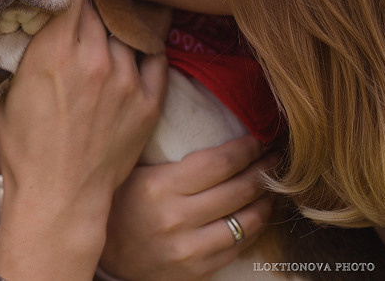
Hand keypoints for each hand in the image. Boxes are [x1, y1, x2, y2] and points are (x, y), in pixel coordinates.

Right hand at [0, 0, 168, 279]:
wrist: (60, 198)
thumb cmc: (22, 145)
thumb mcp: (3, 88)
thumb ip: (11, 46)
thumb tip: (12, 11)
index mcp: (54, 50)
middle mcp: (93, 57)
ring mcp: (125, 78)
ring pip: (129, 23)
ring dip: (122, 7)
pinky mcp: (149, 100)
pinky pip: (153, 55)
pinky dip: (146, 40)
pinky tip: (142, 30)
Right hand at [100, 135, 277, 279]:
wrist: (107, 261)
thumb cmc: (122, 206)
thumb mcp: (134, 173)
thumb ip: (168, 152)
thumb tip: (210, 118)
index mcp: (158, 186)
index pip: (218, 162)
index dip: (246, 149)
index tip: (258, 139)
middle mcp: (175, 218)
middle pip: (238, 189)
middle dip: (264, 170)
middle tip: (276, 156)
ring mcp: (188, 248)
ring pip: (246, 220)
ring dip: (266, 200)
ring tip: (272, 185)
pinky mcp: (197, 270)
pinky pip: (239, 246)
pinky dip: (256, 227)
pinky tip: (258, 213)